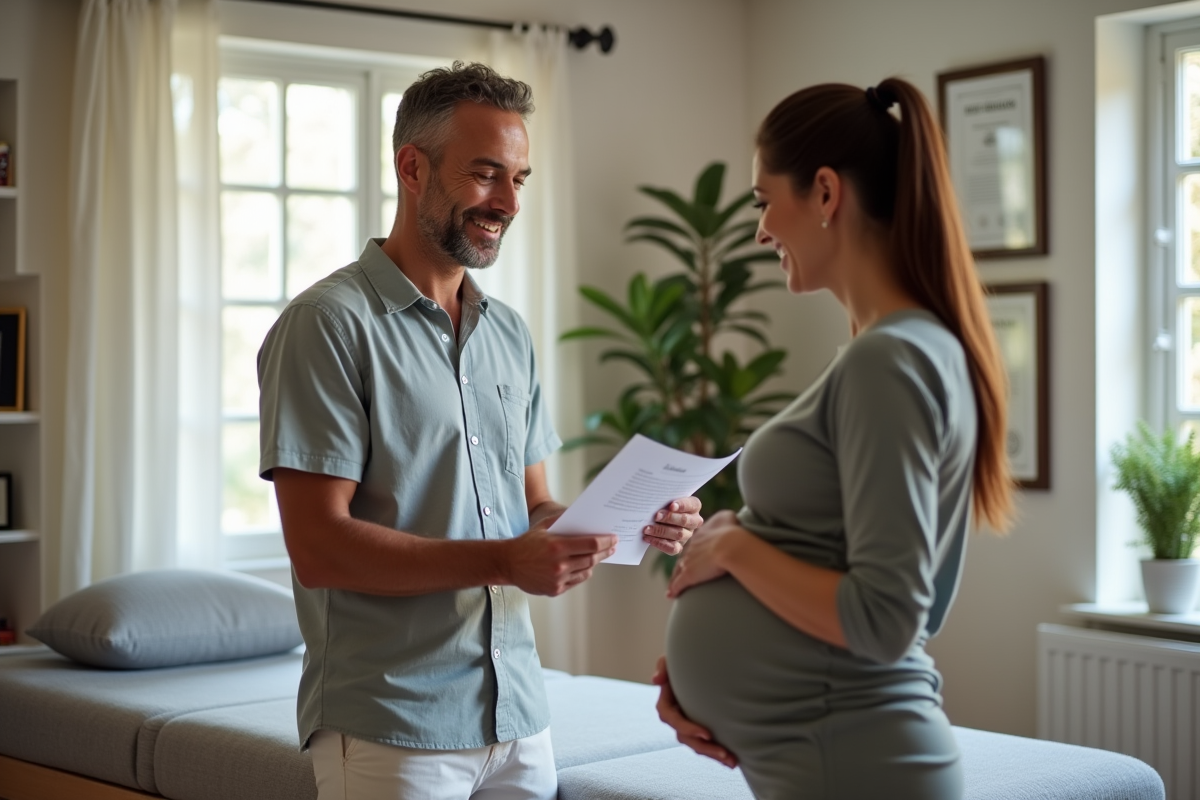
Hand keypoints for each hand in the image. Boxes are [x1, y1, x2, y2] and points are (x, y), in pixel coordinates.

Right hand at [502, 528, 616, 595]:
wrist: (508, 563)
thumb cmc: (527, 542)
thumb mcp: (543, 526)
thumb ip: (563, 521)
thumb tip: (584, 517)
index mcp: (557, 547)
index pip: (591, 544)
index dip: (605, 541)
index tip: (614, 538)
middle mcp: (559, 565)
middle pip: (591, 558)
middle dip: (605, 552)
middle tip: (612, 547)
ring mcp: (558, 579)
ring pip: (586, 571)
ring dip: (595, 562)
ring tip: (599, 555)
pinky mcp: (555, 590)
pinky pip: (576, 580)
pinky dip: (583, 573)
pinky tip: (585, 566)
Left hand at [643, 496, 702, 555]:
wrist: (656, 518)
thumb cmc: (662, 504)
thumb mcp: (665, 499)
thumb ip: (664, 499)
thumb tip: (654, 501)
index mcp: (694, 506)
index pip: (691, 505)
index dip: (682, 505)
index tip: (671, 506)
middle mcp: (694, 521)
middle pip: (685, 520)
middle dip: (669, 518)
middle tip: (656, 516)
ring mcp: (687, 535)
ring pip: (678, 534)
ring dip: (661, 531)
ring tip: (647, 528)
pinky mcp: (679, 546)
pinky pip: (673, 548)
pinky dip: (660, 543)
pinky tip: (648, 538)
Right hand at [652, 656, 736, 767]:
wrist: (702, 663)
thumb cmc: (685, 659)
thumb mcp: (672, 659)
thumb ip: (664, 666)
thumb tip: (656, 680)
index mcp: (667, 702)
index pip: (671, 718)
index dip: (687, 727)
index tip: (707, 732)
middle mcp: (677, 716)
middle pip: (685, 738)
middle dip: (704, 748)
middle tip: (725, 753)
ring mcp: (689, 723)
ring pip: (697, 744)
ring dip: (713, 754)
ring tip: (732, 761)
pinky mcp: (702, 726)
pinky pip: (708, 743)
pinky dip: (719, 752)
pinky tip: (734, 758)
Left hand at [666, 509, 742, 597]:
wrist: (729, 544)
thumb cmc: (731, 530)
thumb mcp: (727, 517)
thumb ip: (723, 518)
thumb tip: (726, 519)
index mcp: (700, 536)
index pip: (693, 545)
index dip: (692, 551)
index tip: (690, 556)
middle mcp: (691, 548)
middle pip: (683, 558)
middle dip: (680, 565)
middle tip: (678, 572)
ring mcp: (688, 562)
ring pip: (678, 572)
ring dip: (674, 580)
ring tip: (671, 588)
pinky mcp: (689, 575)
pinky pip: (678, 584)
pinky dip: (674, 589)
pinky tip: (671, 595)